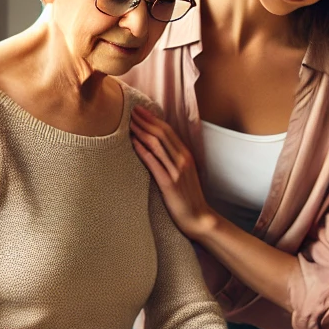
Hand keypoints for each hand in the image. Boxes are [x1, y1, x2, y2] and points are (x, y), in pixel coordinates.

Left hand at [130, 105, 215, 238]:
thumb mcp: (185, 174)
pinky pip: (154, 163)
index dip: (153, 119)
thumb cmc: (189, 197)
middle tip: (132, 111)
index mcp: (187, 156)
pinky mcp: (169, 183)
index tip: (141, 110)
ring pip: (157, 145)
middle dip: (145, 120)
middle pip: (161, 134)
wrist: (199, 218)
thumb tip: (158, 149)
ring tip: (129, 123)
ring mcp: (176, 171)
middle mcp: (183, 160)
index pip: (168, 131)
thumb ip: (174, 160)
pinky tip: (133, 143)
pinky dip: (142, 150)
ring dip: (141, 131)